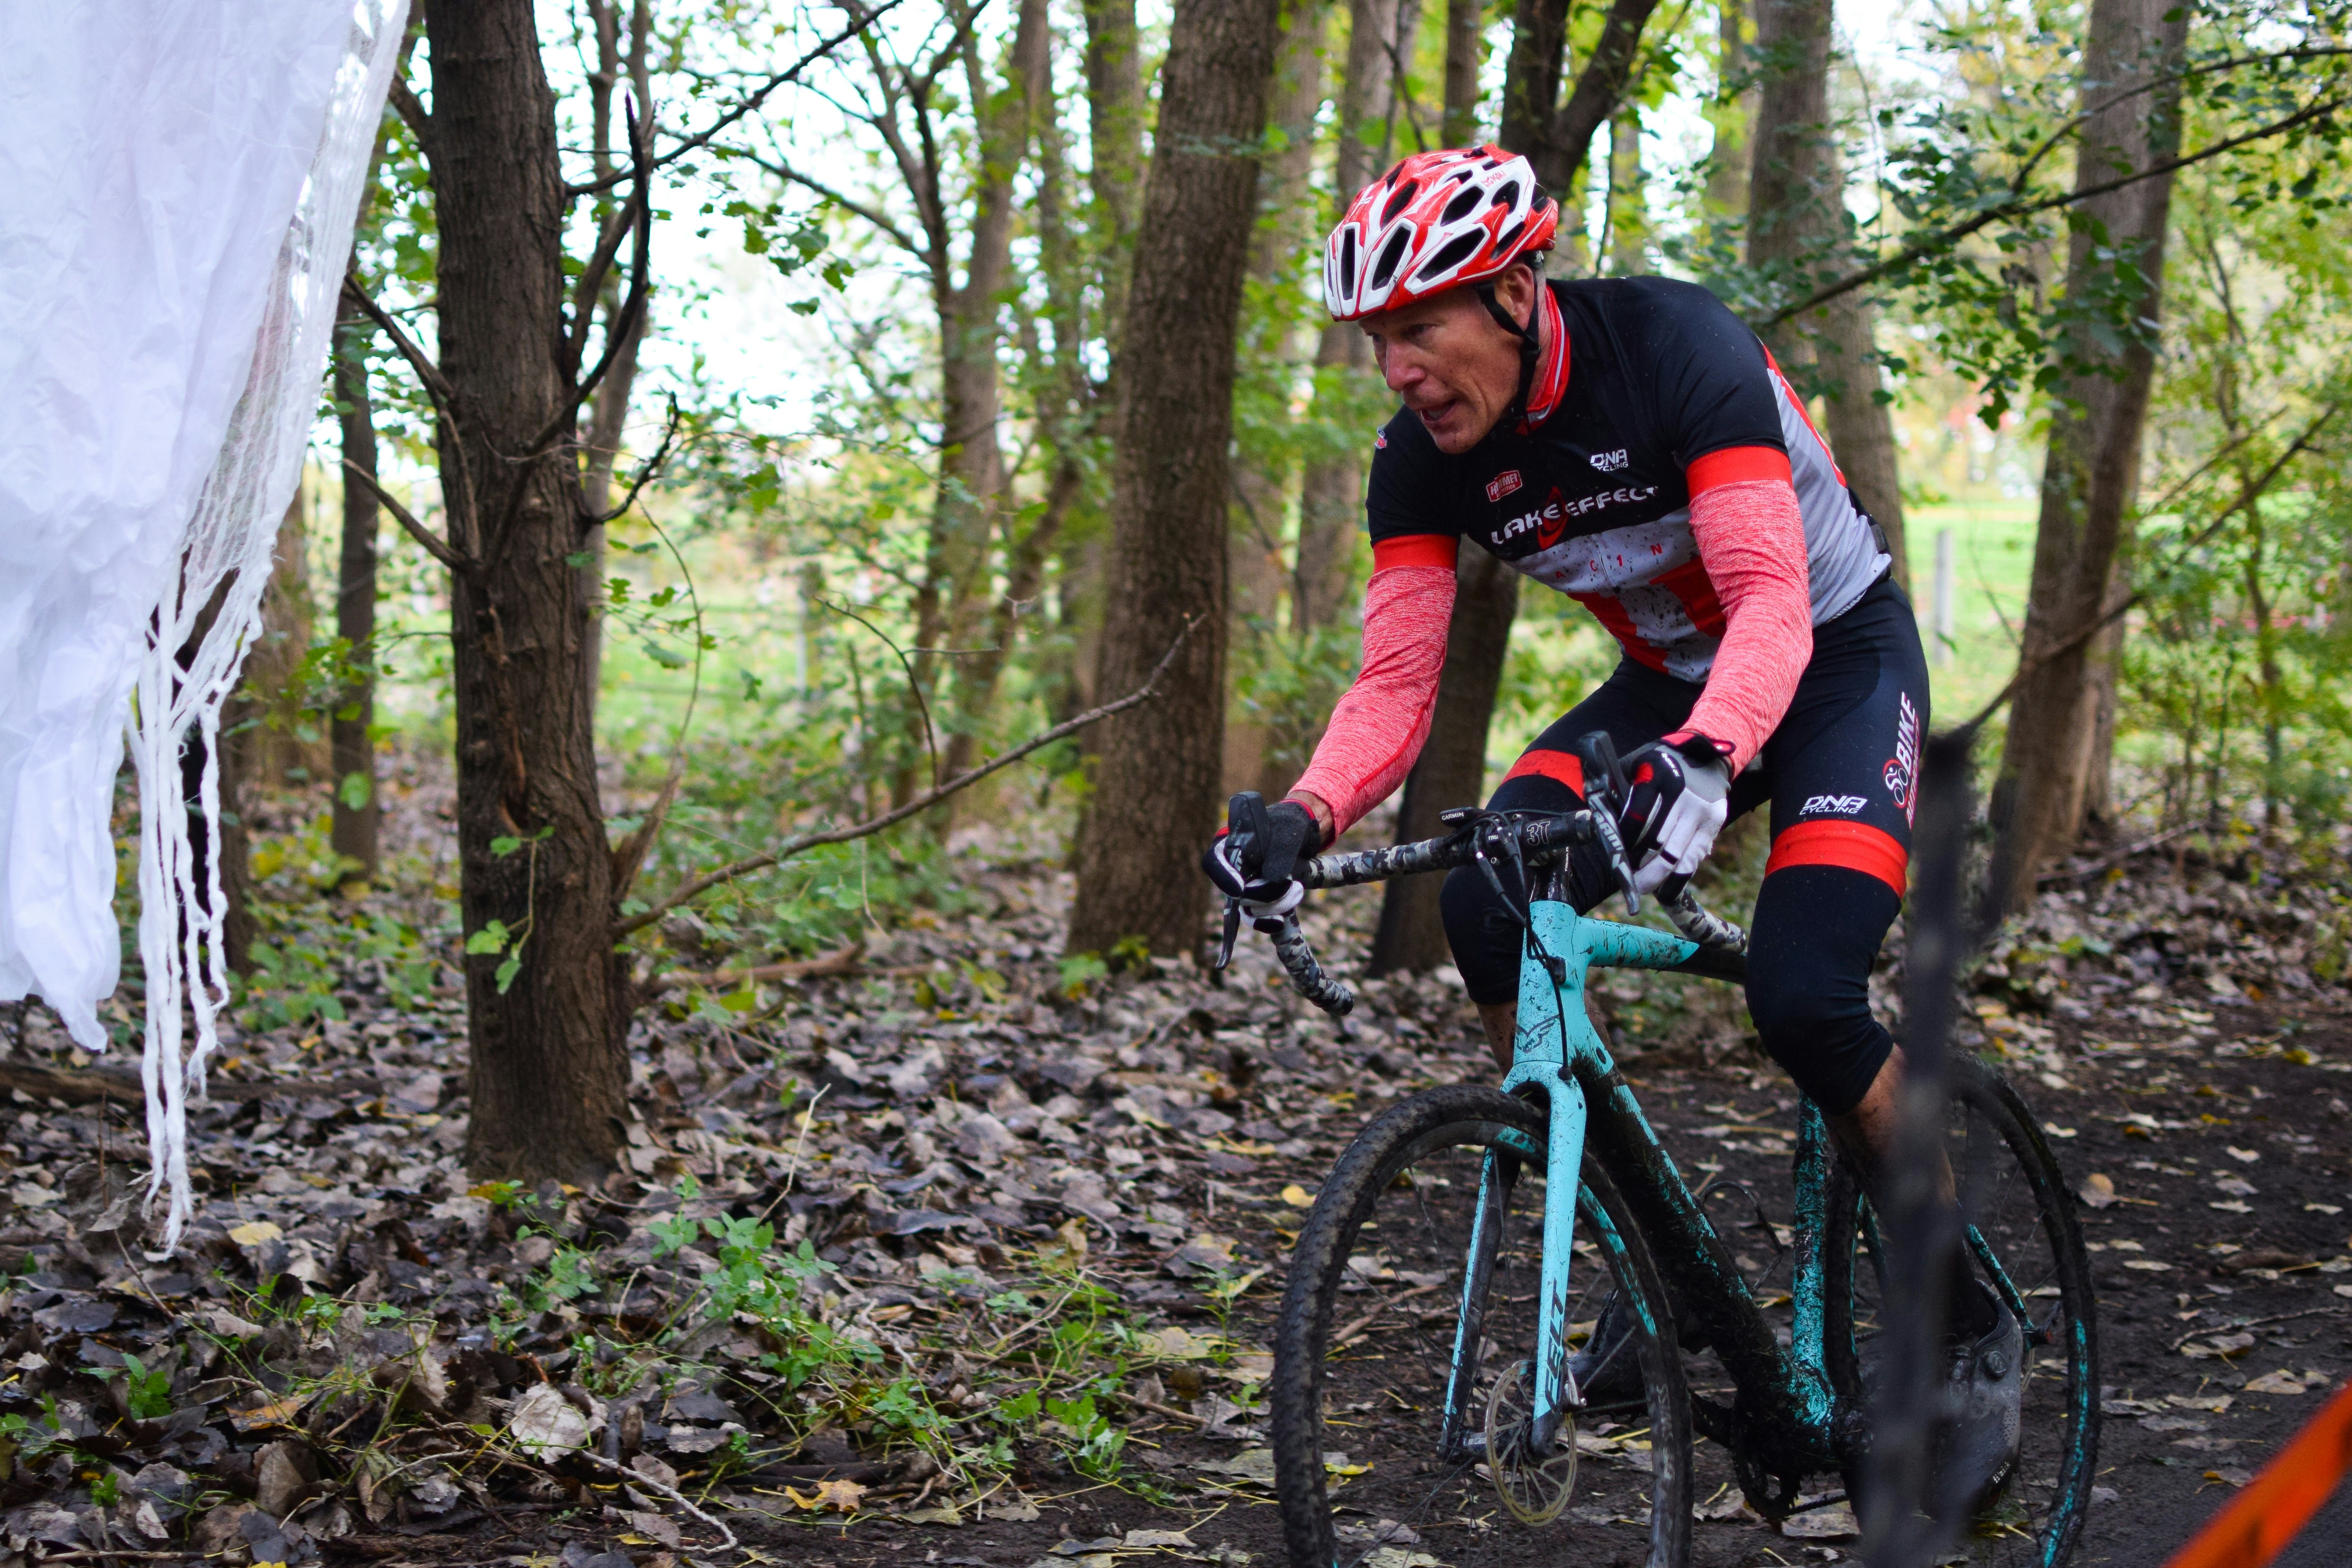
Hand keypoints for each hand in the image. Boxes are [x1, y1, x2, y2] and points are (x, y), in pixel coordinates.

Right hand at [1203, 794, 1320, 914]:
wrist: (1300, 837)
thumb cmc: (1288, 828)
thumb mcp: (1288, 832)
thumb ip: (1280, 852)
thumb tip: (1272, 878)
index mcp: (1231, 846)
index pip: (1214, 863)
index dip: (1223, 878)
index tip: (1240, 890)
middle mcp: (1232, 870)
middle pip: (1237, 894)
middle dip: (1267, 893)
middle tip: (1291, 882)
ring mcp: (1244, 889)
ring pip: (1250, 911)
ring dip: (1278, 904)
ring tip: (1297, 888)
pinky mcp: (1258, 903)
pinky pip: (1257, 920)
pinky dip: (1270, 922)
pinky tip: (1280, 921)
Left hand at [1614, 737, 1732, 894]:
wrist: (1703, 756)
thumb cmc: (1659, 765)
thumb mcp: (1636, 766)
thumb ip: (1619, 791)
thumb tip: (1598, 824)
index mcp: (1657, 776)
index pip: (1637, 817)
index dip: (1625, 843)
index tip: (1615, 858)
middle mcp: (1682, 794)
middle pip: (1657, 841)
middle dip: (1641, 868)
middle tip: (1628, 884)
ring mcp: (1701, 810)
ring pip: (1677, 855)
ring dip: (1658, 877)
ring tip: (1643, 889)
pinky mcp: (1714, 822)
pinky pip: (1695, 857)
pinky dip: (1680, 877)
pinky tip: (1666, 889)